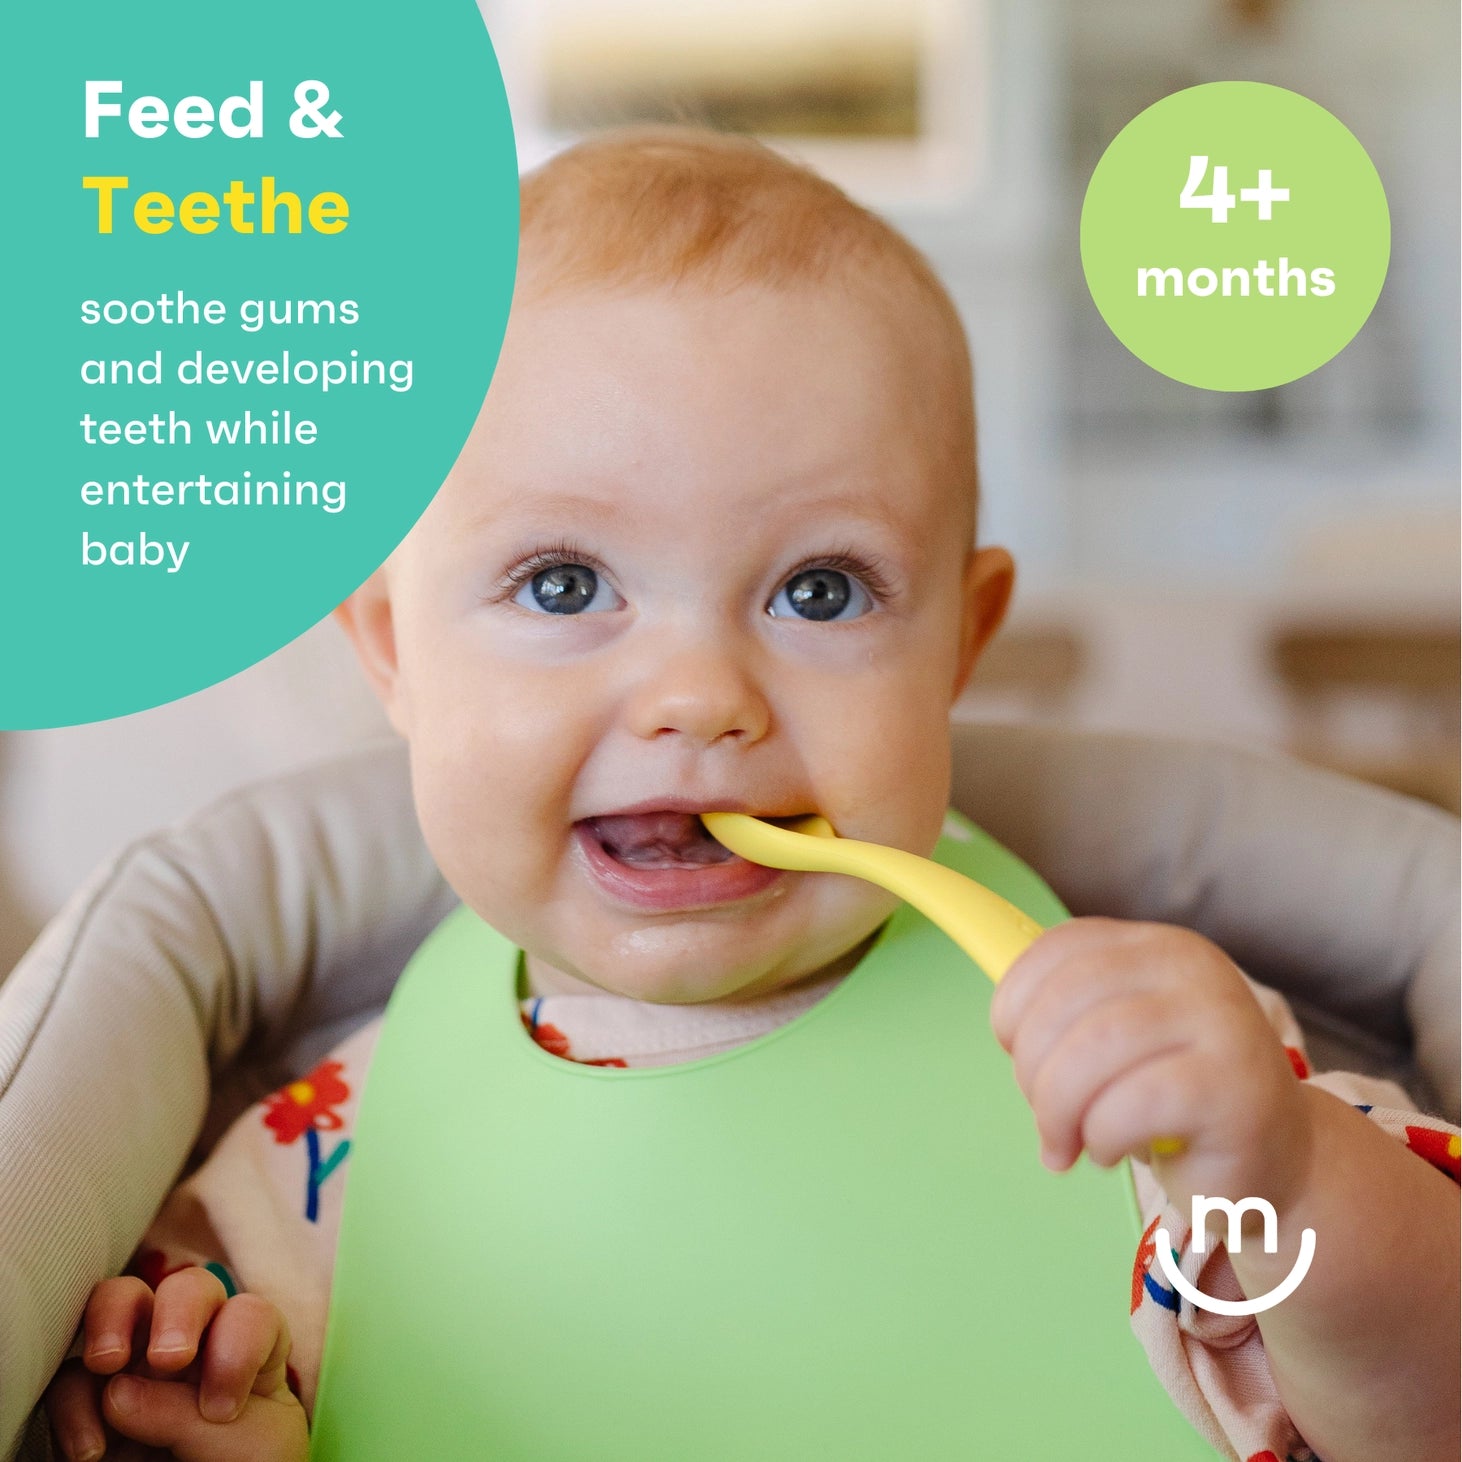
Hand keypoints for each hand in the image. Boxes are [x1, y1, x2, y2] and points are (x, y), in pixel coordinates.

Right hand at [44, 1267, 308, 1461]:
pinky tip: (90, 1450)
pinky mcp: (93, 1404)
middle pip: (188, 1288)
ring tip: (108, 1362)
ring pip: (121, 1301)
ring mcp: (141, 1369)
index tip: (222, 1409)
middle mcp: (196, 1346)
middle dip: (178, 1310)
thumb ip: (189, 1416)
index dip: (236, 1349)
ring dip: (111, 1318)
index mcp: (248, 1350)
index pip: (248, 1315)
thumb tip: (115, 1393)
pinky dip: (72, 1404)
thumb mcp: (244, 1446)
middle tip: (170, 1358)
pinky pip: (71, 1379)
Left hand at [989, 918, 1315, 1221]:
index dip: (1015, 999)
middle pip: (1067, 998)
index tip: (1011, 1046)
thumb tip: (1004, 1021)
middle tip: (1044, 1116)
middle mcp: (1194, 971)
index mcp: (1158, 946)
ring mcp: (1222, 1024)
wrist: (1276, 1162)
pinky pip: (1132, 1106)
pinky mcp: (1236, 1089)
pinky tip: (1111, 1151)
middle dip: (1032, 1067)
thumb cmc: (1176, 1103)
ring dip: (1058, 1109)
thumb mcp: (1121, 1041)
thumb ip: (1070, 1015)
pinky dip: (1101, 1136)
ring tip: (1067, 1142)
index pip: (1060, 947)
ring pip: (1092, 1050)